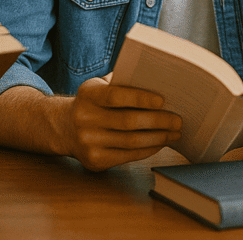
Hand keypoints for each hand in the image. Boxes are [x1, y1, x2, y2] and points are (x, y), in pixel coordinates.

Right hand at [63, 76, 180, 170]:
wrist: (64, 127)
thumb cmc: (94, 102)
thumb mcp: (100, 86)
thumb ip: (123, 82)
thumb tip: (159, 81)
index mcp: (88, 94)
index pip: (116, 96)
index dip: (140, 98)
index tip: (162, 100)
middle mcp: (84, 118)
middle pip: (128, 122)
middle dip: (158, 121)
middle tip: (178, 120)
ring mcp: (87, 142)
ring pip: (131, 142)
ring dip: (158, 138)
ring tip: (174, 133)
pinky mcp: (94, 160)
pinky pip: (128, 156)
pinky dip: (148, 150)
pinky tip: (160, 143)